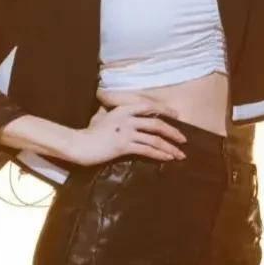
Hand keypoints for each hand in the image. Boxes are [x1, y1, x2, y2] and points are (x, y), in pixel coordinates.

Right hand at [71, 99, 187, 166]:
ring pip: (154, 138)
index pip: (149, 106)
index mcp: (123, 108)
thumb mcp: (102, 116)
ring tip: (180, 154)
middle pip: (156, 123)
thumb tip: (117, 109)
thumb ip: (113, 112)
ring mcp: (126, 132)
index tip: (176, 115)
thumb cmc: (90, 132)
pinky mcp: (124, 146)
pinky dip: (159, 154)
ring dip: (170, 147)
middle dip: (173, 132)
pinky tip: (167, 158)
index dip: (165, 110)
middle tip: (183, 139)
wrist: (79, 144)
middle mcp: (127, 118)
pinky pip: (146, 149)